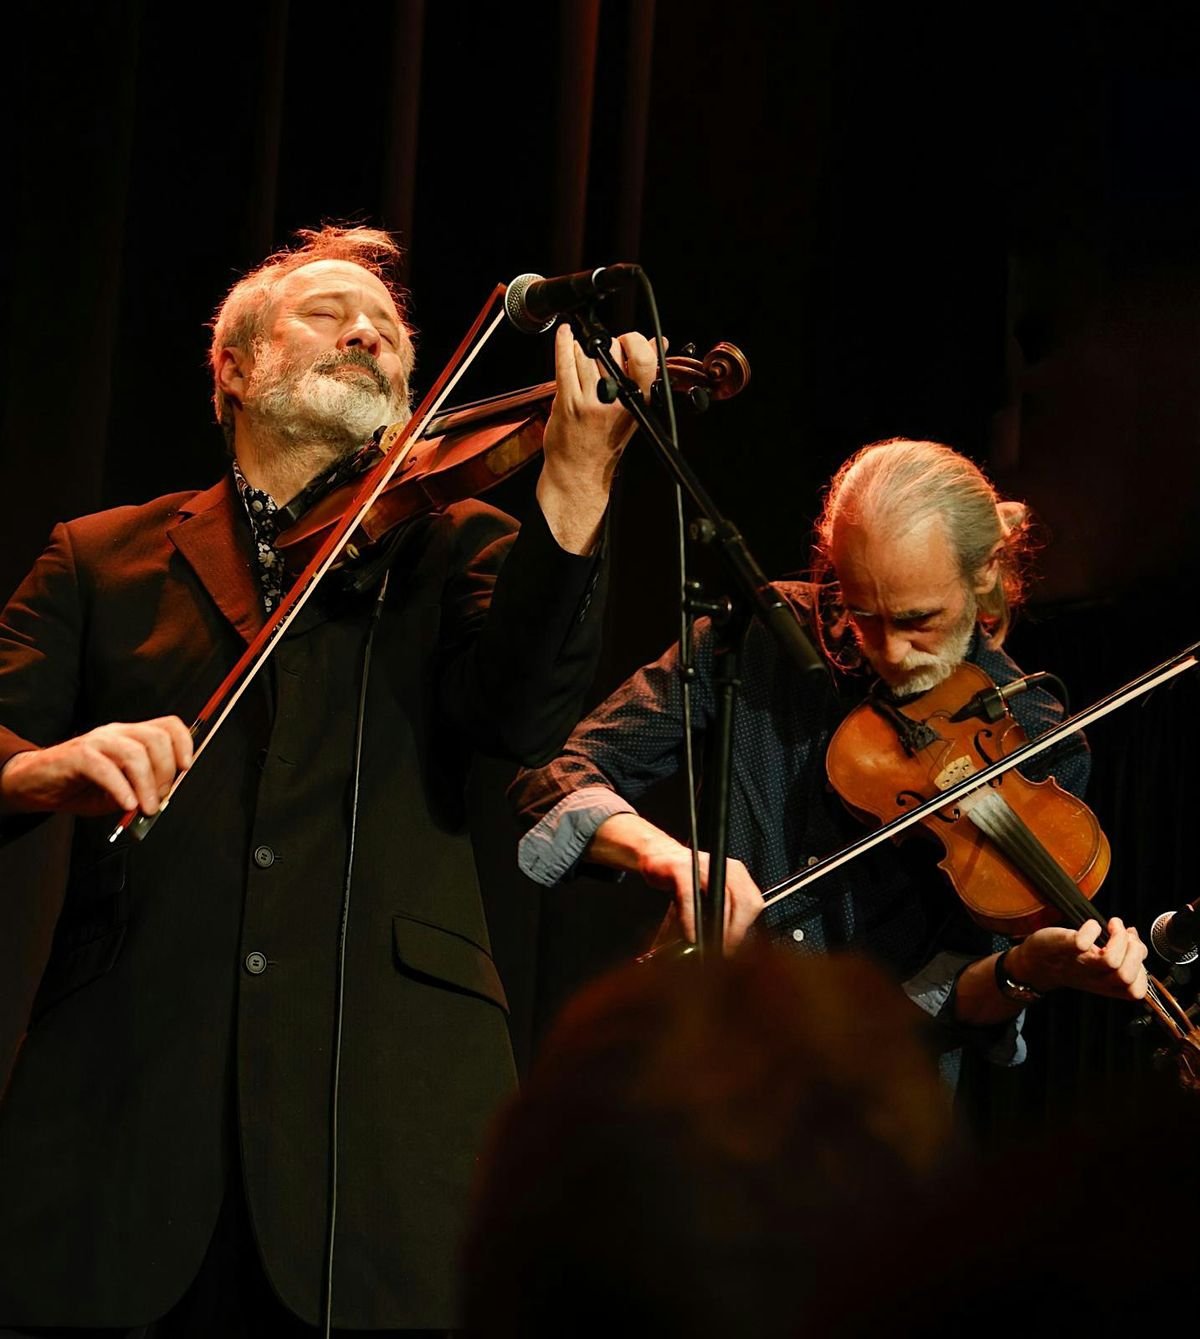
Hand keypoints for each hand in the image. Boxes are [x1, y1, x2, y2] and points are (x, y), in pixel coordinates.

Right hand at [0, 717, 193, 817]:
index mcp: (131, 736)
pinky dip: (122, 789)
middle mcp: (117, 733)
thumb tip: (164, 798)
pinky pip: (106, 769)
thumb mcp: (122, 789)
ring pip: (135, 753)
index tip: (186, 769)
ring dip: (146, 785)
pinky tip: (126, 804)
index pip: (168, 726)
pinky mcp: (78, 756)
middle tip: (158, 800)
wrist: (36, 785)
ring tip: (144, 809)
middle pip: (156, 739)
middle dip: (165, 773)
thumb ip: (143, 789)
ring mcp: (97, 741)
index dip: (184, 744)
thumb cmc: (81, 786)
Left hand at [535, 324, 658, 553]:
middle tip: (599, 355)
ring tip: (581, 359)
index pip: (643, 357)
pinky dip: (563, 343)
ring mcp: (591, 402)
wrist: (580, 471)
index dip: (633, 341)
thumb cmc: (606, 440)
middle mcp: (617, 400)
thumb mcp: (633, 409)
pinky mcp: (568, 402)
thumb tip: (662, 345)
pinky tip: (564, 334)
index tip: (626, 341)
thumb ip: (644, 374)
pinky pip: (565, 363)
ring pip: (586, 354)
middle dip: (605, 345)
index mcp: (638, 401)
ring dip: (582, 350)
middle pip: (611, 349)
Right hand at [638, 843, 764, 952]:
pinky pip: (691, 901)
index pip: (753, 904)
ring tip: (706, 944)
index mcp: (737, 873)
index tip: (733, 946)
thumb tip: (729, 947)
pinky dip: (691, 922)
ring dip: (714, 929)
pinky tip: (690, 935)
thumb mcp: (710, 896)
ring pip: (720, 902)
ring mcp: (703, 867)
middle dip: (732, 933)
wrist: (658, 856)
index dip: (743, 929)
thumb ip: (723, 916)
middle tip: (720, 948)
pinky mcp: (681, 870)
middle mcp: (724, 867)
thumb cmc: (683, 880)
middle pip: (741, 903)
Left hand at [1009, 917, 1148, 1001]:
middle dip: (1134, 950)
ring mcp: (1080, 964)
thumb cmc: (1071, 960)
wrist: (1036, 964)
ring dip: (1118, 937)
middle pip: (1127, 975)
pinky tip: (1090, 925)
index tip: (1133, 947)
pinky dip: (1092, 928)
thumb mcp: (1100, 962)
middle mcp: (1096, 978)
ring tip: (1112, 925)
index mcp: (1107, 985)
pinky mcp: (1064, 948)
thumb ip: (1122, 951)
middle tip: (1123, 934)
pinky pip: (1083, 941)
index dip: (1141, 968)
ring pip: (1111, 961)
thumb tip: (1133, 933)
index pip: (1136, 991)